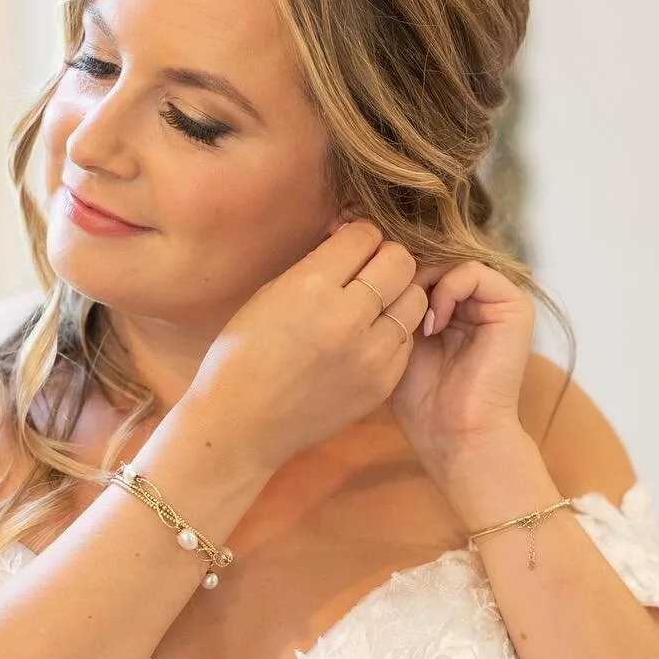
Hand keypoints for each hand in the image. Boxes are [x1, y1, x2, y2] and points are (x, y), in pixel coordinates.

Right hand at [186, 219, 429, 470]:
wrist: (243, 423)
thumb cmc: (244, 354)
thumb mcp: (271, 293)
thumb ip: (317, 264)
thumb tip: (350, 238)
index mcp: (312, 287)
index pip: (365, 235)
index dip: (357, 236)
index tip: (347, 248)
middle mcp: (348, 317)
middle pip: (401, 260)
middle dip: (384, 258)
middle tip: (366, 273)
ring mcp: (371, 354)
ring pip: (415, 299)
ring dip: (397, 295)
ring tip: (372, 307)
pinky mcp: (383, 383)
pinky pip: (407, 340)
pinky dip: (392, 333)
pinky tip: (368, 340)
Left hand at [388, 257, 536, 486]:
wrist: (457, 437)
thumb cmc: (422, 402)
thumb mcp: (395, 340)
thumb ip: (392, 302)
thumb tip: (369, 259)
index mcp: (451, 306)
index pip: (420, 264)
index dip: (390, 265)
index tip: (366, 281)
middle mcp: (475, 300)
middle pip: (434, 257)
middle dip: (403, 268)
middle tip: (380, 288)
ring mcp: (496, 301)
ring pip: (450, 260)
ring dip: (423, 282)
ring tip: (410, 320)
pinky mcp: (514, 306)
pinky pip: (472, 271)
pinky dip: (447, 290)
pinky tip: (432, 324)